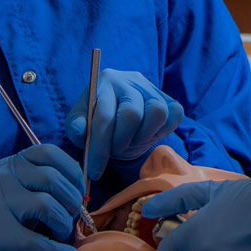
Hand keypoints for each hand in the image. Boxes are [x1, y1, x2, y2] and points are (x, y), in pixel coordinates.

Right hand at [0, 144, 83, 250]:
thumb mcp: (10, 194)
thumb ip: (37, 186)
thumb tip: (79, 193)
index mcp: (8, 165)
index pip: (48, 152)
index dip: (71, 170)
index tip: (79, 189)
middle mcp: (1, 178)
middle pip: (51, 178)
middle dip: (71, 200)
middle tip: (73, 217)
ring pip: (46, 205)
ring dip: (63, 223)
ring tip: (62, 233)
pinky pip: (34, 240)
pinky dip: (55, 250)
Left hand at [66, 68, 183, 179]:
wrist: (120, 118)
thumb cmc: (97, 122)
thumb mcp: (80, 124)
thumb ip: (75, 127)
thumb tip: (78, 129)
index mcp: (105, 81)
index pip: (104, 116)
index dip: (100, 147)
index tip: (95, 171)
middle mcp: (130, 79)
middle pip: (132, 113)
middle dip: (121, 141)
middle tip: (115, 151)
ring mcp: (152, 88)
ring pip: (157, 112)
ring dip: (142, 136)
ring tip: (131, 141)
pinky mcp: (170, 99)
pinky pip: (175, 114)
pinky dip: (162, 131)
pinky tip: (146, 135)